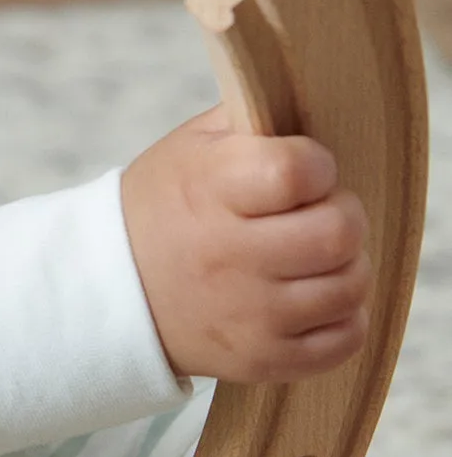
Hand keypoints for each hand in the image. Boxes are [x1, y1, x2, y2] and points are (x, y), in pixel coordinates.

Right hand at [121, 109, 370, 383]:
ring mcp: (247, 314)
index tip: (302, 172)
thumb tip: (322, 98)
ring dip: (345, 266)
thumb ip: (256, 120)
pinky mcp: (261, 358)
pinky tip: (313, 298)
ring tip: (314, 258)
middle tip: (317, 215)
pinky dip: (344, 317)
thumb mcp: (192, 148)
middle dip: (343, 215)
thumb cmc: (165, 207)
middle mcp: (229, 255)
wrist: (107, 292)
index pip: (302, 172)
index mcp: (211, 189)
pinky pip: (345, 339)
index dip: (316, 166)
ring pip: (350, 286)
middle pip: (339, 232)